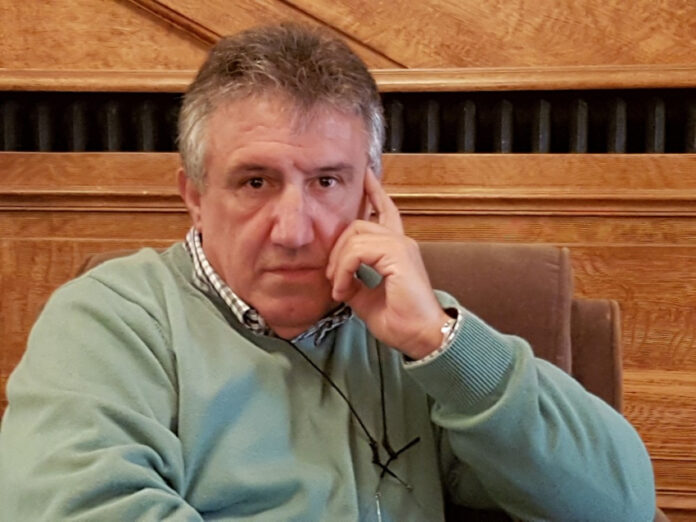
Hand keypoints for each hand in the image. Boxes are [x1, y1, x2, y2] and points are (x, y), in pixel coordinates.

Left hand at [326, 169, 449, 358]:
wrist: (421, 337)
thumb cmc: (400, 321)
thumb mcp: (366, 298)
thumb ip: (354, 280)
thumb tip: (338, 277)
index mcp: (397, 250)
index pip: (386, 211)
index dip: (375, 192)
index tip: (366, 174)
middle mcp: (401, 242)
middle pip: (358, 224)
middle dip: (337, 248)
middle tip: (333, 278)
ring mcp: (401, 245)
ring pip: (355, 235)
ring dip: (338, 263)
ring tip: (339, 288)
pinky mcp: (397, 254)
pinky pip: (357, 251)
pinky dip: (344, 270)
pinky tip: (345, 289)